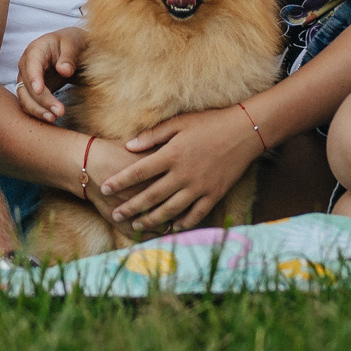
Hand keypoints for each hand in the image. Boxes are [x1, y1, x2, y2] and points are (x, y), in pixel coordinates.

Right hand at [13, 28, 89, 121]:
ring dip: (38, 110)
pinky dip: (38, 112)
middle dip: (41, 100)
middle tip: (60, 111)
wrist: (71, 49)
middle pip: (27, 85)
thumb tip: (63, 70)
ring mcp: (27, 79)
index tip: (40, 90)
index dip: (33, 77)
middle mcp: (27, 65)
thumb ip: (69, 56)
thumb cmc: (72, 43)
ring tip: (54, 118)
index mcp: (36, 49)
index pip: (31, 64)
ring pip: (25, 98)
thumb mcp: (74, 43)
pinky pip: (30, 104)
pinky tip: (51, 119)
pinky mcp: (32, 91)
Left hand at [100, 106, 264, 234]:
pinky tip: (171, 227)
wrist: (244, 131)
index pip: (139, 171)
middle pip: (151, 195)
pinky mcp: (214, 194)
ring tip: (137, 225)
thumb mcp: (179, 122)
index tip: (106, 188)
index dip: (121, 181)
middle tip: (115, 214)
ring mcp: (200, 187)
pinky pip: (196, 214)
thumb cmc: (210, 123)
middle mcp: (184, 174)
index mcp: (172, 154)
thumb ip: (153, 135)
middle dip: (131, 206)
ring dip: (152, 219)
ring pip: (171, 209)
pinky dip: (182, 223)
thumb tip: (128, 146)